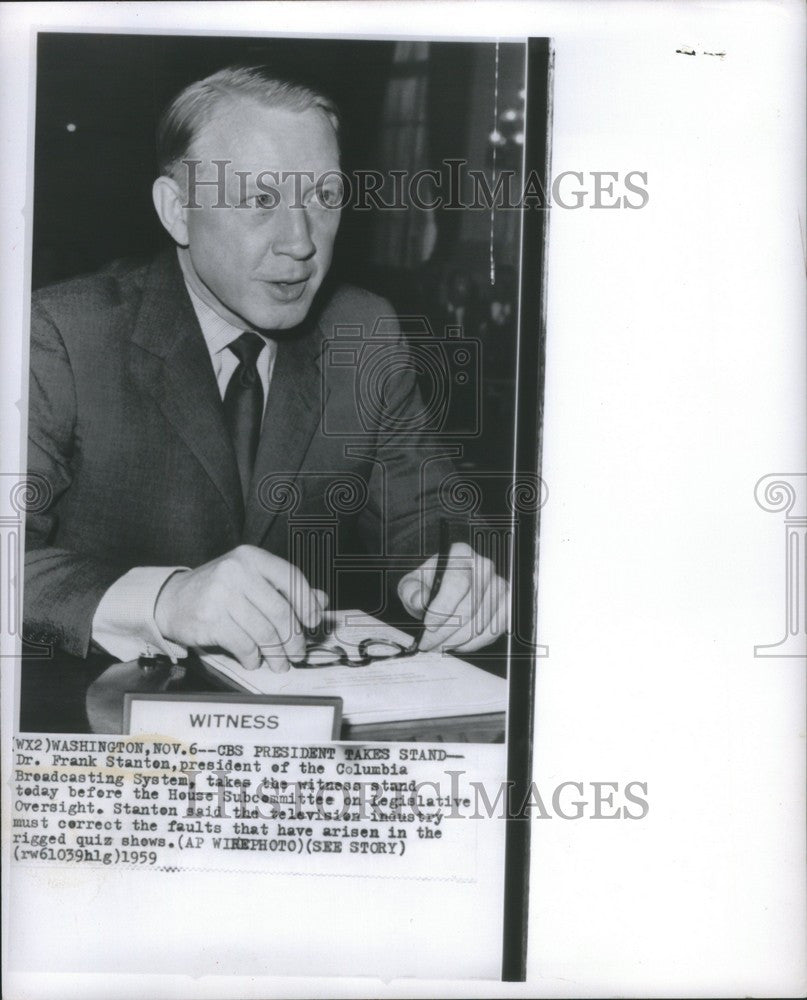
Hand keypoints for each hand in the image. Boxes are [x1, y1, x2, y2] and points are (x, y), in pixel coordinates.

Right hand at [154, 545, 325, 672]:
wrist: (172, 599)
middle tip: (297, 654)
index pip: (291, 578)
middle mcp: (237, 571)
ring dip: (275, 653)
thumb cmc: (218, 591)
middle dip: (293, 638)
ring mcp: (221, 594)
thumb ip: (286, 589)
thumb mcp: (252, 581)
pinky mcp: (210, 618)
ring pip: (264, 631)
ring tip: (279, 662)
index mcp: (252, 557)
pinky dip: (252, 656)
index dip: (307, 603)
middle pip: (280, 611)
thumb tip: (321, 601)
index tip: (313, 623)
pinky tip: (253, 659)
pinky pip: (243, 643)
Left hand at [397, 542, 509, 652]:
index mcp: (460, 554)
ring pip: (480, 623)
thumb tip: (417, 600)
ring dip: (456, 640)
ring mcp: (498, 586)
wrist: (446, 589)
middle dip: (445, 632)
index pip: (457, 582)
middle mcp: (483, 567)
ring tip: (438, 645)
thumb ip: (411, 591)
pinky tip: (457, 643)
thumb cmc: (430, 584)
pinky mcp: (506, 605)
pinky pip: (492, 631)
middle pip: (469, 607)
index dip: (443, 607)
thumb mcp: (413, 583)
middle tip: (428, 643)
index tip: (429, 626)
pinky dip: (472, 643)